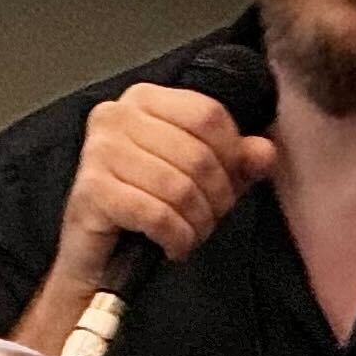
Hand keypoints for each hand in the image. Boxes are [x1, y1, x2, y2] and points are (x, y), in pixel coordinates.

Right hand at [54, 76, 278, 280]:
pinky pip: (156, 214)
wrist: (99, 256)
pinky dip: (175, 237)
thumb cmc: (149, 207)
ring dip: (197, 223)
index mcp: (143, 99)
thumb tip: (264, 151)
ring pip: (179, 188)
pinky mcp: (91, 190)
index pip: (208, 114)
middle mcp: (115, 115)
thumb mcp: (202, 178)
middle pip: (198, 154)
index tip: (228, 183)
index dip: (231, 154)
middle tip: (207, 219)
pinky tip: (172, 245)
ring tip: (190, 234)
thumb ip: (237, 160)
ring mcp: (98, 151)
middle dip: (215, 198)